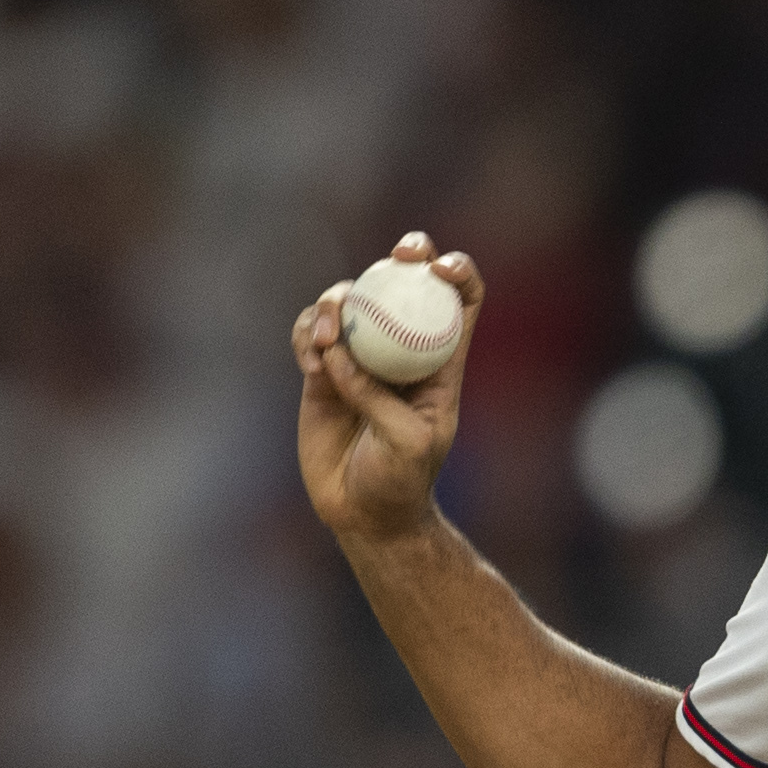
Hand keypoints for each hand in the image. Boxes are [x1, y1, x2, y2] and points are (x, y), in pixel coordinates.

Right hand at [293, 233, 484, 544]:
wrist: (363, 512)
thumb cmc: (401, 478)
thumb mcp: (406, 440)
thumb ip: (377, 396)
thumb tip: (340, 353)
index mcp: (442, 361)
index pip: (461, 301)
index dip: (458, 272)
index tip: (439, 267)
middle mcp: (403, 350)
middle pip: (405, 285)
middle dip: (403, 256)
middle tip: (395, 256)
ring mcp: (360, 358)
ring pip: (350, 303)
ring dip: (335, 303)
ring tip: (327, 334)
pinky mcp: (321, 373)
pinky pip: (309, 336)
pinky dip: (306, 337)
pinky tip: (311, 360)